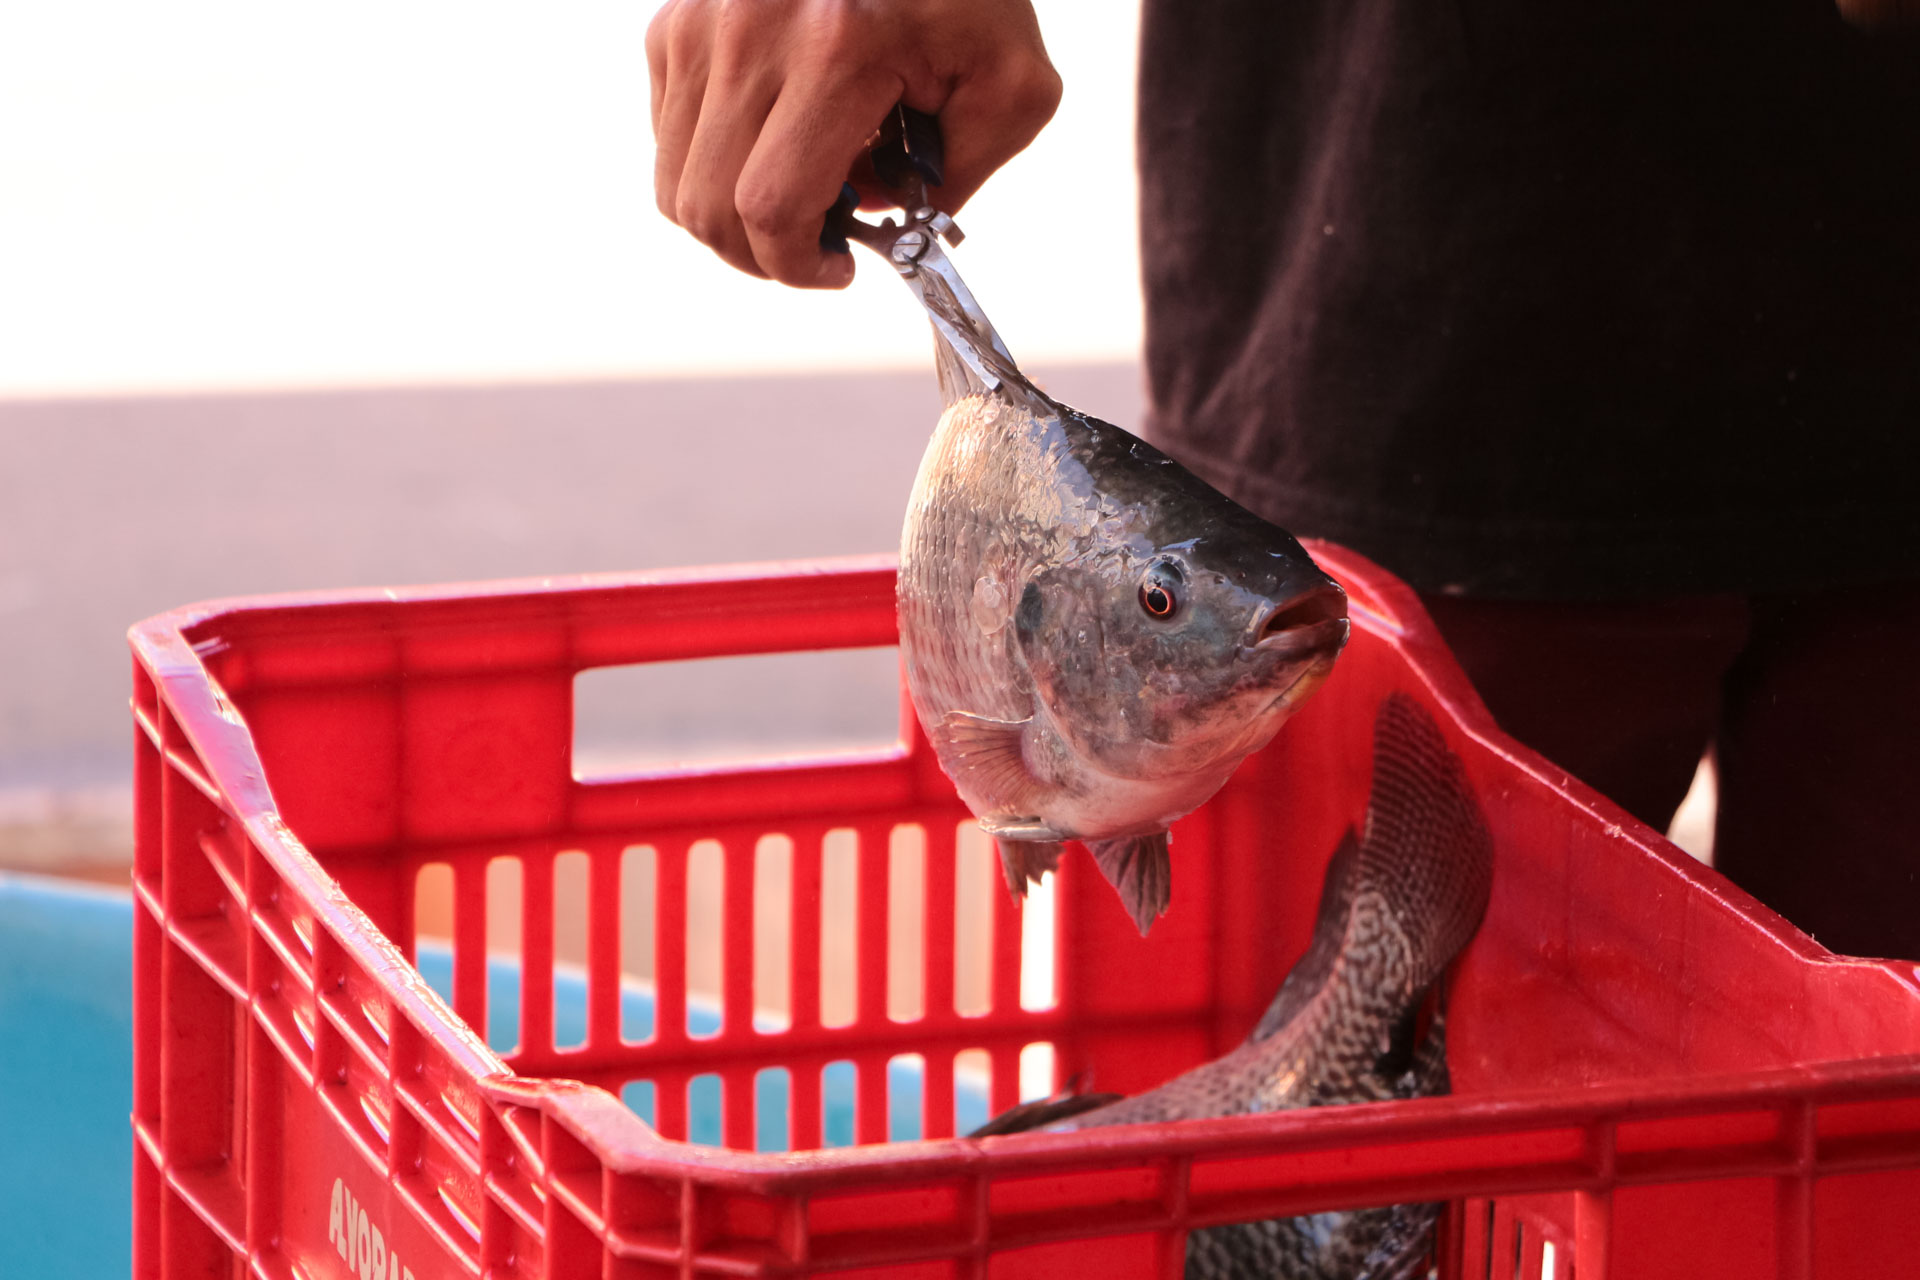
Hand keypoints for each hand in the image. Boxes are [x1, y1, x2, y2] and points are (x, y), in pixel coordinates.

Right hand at [647, 0, 1061, 287]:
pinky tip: (773, 141)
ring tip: (800, 193)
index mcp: (839, 46)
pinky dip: (713, 162)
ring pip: (676, 179)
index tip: (837, 269)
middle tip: (819, 245)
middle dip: (764, 255)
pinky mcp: (678, 18)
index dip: (796, 265)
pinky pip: (671, 131)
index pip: (772, 206)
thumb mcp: (1013, 90)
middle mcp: (753, 27)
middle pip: (709, 206)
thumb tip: (881, 227)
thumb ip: (959, 180)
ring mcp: (702, 19)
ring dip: (732, 214)